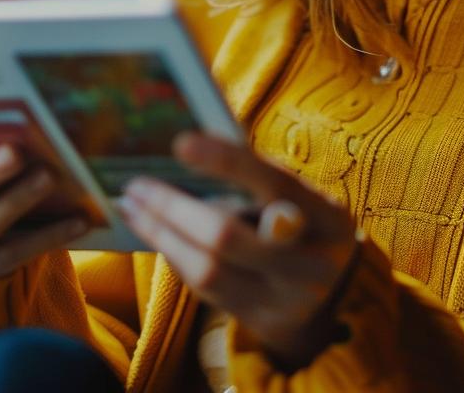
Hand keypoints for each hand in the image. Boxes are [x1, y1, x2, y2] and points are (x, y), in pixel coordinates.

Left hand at [119, 133, 359, 368]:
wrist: (330, 297)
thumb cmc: (302, 226)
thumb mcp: (300, 200)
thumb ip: (260, 182)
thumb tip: (188, 151)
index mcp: (328, 218)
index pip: (275, 183)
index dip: (227, 162)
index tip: (181, 143)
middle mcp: (313, 263)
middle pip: (228, 237)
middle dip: (173, 209)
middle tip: (137, 186)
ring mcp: (287, 300)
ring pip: (209, 269)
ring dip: (162, 235)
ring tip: (133, 208)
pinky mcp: (261, 321)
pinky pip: (205, 290)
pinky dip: (175, 256)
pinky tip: (156, 234)